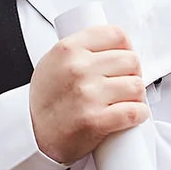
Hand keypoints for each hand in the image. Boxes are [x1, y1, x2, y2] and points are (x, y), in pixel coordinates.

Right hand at [29, 24, 147, 163]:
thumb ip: (81, 49)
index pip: (116, 35)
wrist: (31, 135)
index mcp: (68, 49)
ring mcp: (87, 95)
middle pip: (131, 60)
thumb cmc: (46, 100)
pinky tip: (135, 114)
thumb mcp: (54, 61)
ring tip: (129, 100)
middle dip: (134, 73)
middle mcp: (78, 69)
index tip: (125, 57)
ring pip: (136, 86)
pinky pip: (133, 111)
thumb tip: (116, 46)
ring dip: (138, 95)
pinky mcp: (95, 121)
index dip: (127, 47)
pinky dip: (139, 114)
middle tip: (127, 83)